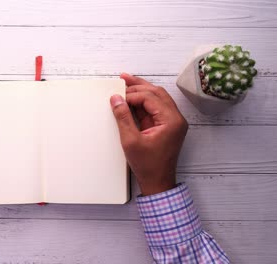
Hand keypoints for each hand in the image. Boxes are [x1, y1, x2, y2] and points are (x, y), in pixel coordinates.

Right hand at [110, 73, 187, 195]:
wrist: (158, 182)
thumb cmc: (148, 166)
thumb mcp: (131, 141)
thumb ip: (123, 118)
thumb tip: (116, 99)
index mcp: (171, 121)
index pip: (151, 98)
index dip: (133, 94)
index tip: (117, 96)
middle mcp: (176, 118)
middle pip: (157, 93)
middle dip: (139, 86)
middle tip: (122, 78)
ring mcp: (172, 122)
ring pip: (157, 98)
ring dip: (141, 91)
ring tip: (126, 82)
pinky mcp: (166, 126)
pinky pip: (155, 108)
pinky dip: (143, 102)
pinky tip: (131, 98)